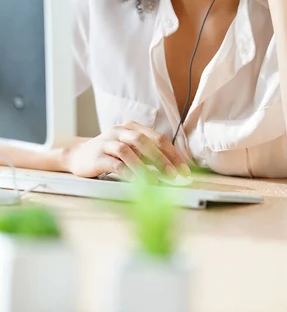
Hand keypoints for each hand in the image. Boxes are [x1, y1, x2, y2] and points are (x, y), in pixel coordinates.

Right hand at [63, 121, 190, 180]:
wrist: (77, 155)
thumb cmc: (109, 154)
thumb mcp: (130, 149)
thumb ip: (147, 155)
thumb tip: (172, 169)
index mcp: (132, 127)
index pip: (158, 138)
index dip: (173, 154)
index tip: (184, 170)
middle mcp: (120, 131)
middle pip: (145, 142)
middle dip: (162, 160)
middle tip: (174, 176)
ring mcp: (107, 142)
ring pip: (129, 151)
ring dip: (145, 168)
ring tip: (156, 182)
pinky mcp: (97, 156)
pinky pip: (115, 164)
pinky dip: (128, 174)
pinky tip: (137, 184)